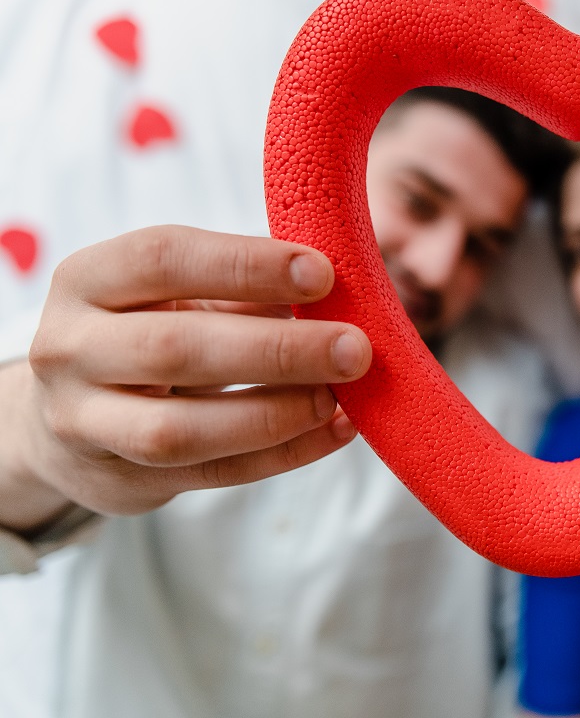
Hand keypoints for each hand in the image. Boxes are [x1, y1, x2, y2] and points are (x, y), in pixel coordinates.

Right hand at [3, 225, 370, 527]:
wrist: (64, 417)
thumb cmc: (146, 331)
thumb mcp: (177, 295)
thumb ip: (245, 287)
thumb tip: (338, 289)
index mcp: (87, 280)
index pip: (162, 258)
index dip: (246, 264)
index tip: (324, 272)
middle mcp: (69, 349)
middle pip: (174, 348)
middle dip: (276, 349)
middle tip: (354, 348)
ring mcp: (83, 424)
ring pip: (180, 429)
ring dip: (274, 413)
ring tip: (339, 398)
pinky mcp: (119, 481)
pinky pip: (212, 474)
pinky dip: (283, 455)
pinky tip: (335, 432)